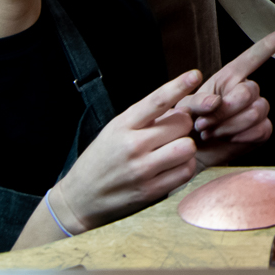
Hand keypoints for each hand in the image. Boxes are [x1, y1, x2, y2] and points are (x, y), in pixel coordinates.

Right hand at [51, 68, 208, 231]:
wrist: (79, 199)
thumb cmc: (101, 159)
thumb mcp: (114, 130)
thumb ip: (144, 119)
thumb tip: (180, 109)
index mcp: (122, 125)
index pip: (156, 101)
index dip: (178, 86)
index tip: (194, 75)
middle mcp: (132, 145)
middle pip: (182, 124)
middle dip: (183, 125)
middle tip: (172, 132)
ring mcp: (142, 170)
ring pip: (187, 148)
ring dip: (186, 147)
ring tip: (173, 150)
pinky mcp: (150, 191)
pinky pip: (185, 172)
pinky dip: (184, 167)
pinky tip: (172, 167)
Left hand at [176, 27, 274, 167]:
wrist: (190, 153)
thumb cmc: (185, 125)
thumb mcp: (184, 107)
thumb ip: (198, 101)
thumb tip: (216, 101)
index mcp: (229, 77)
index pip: (253, 57)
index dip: (270, 44)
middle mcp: (246, 90)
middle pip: (249, 92)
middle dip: (225, 111)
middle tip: (204, 124)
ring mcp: (256, 110)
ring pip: (255, 113)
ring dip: (230, 127)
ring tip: (212, 132)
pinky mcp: (261, 130)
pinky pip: (261, 130)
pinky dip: (241, 138)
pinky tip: (228, 139)